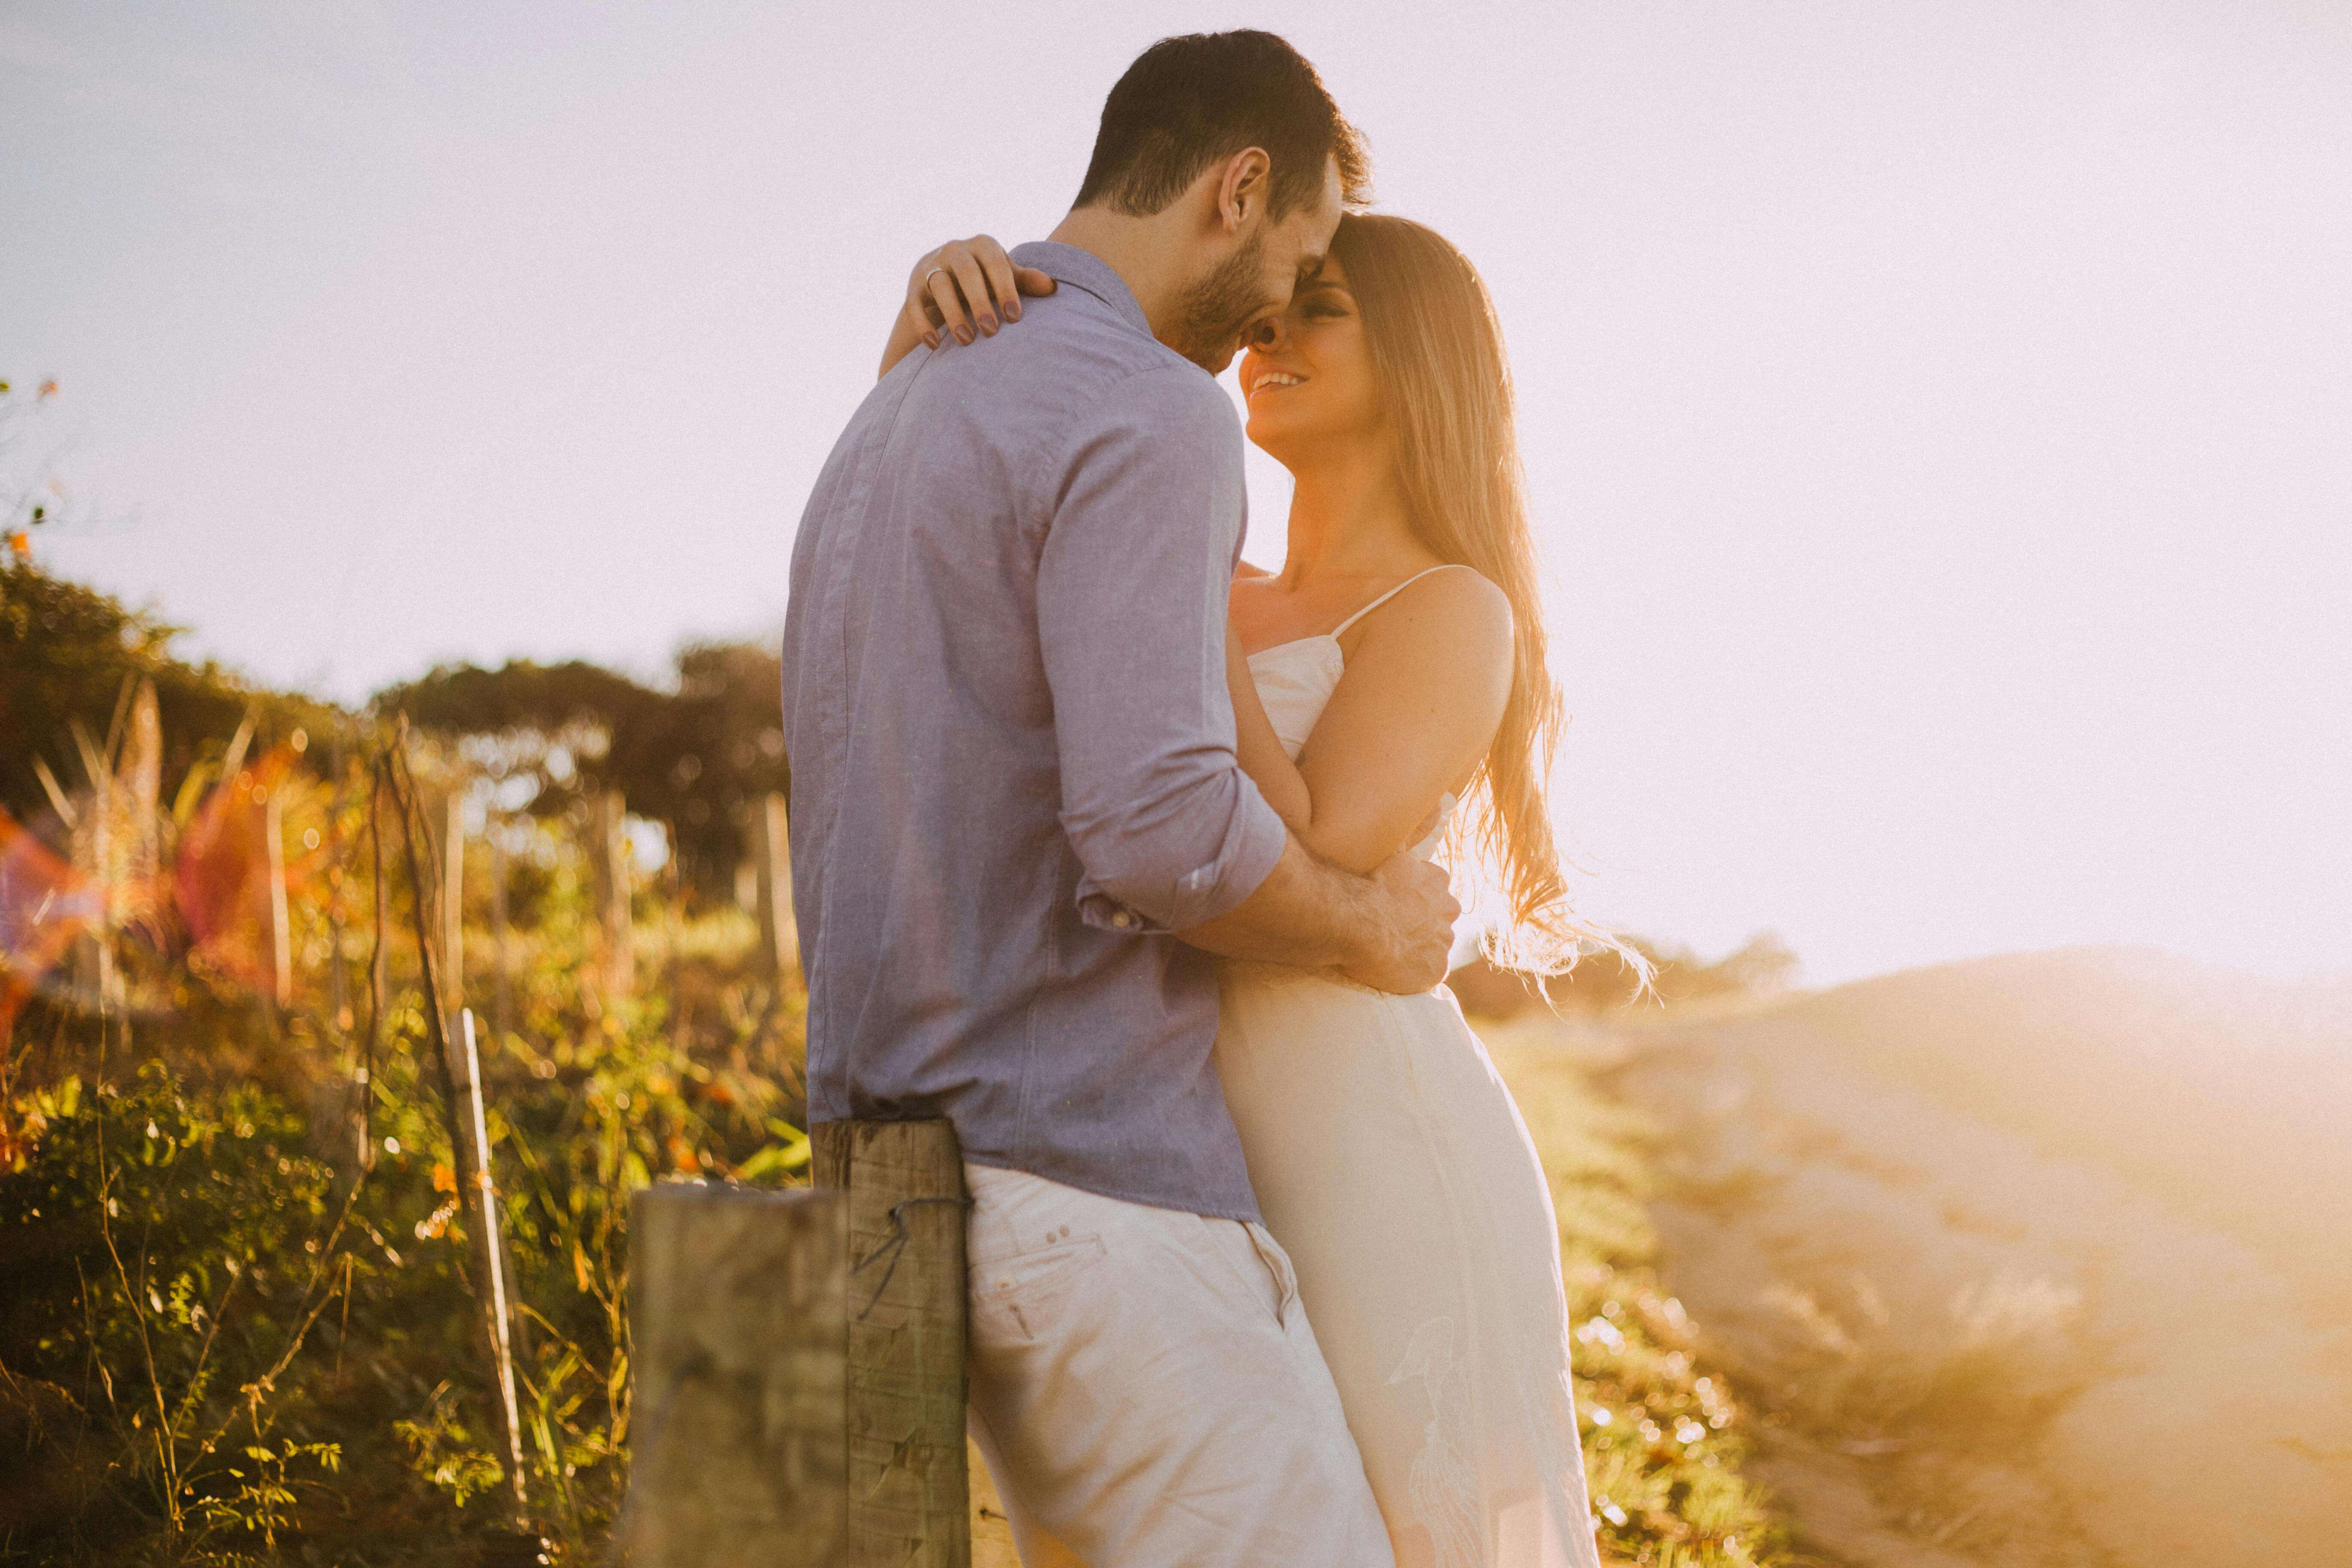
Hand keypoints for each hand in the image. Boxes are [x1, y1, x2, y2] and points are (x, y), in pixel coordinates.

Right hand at [902, 235, 1055, 350]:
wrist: (946, 276)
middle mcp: (955, 250)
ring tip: (966, 341)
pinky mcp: (913, 287)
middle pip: (966, 271)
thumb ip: (1026, 281)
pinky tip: (935, 345)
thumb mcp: (1006, 277)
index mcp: (982, 245)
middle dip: (979, 301)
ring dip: (953, 314)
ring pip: (939, 285)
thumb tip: (1052, 287)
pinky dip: (923, 324)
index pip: (995, 262)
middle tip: (992, 332)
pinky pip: (914, 304)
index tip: (1015, 318)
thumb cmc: (986, 278)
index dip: (1005, 288)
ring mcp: (931, 267)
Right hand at [1340, 853, 1459, 993]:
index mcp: (1438, 880)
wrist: (1361, 922)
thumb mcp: (1391, 859)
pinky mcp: (1437, 968)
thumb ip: (1408, 864)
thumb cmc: (1367, 889)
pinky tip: (1395, 970)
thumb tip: (1412, 854)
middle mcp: (1449, 908)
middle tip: (1396, 931)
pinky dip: (1416, 974)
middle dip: (1424, 925)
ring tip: (1393, 952)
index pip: (1436, 890)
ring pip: (1437, 946)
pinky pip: (1430, 972)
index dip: (1416, 901)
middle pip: (1441, 919)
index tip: (1399, 908)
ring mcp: (1445, 940)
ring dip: (1420, 950)